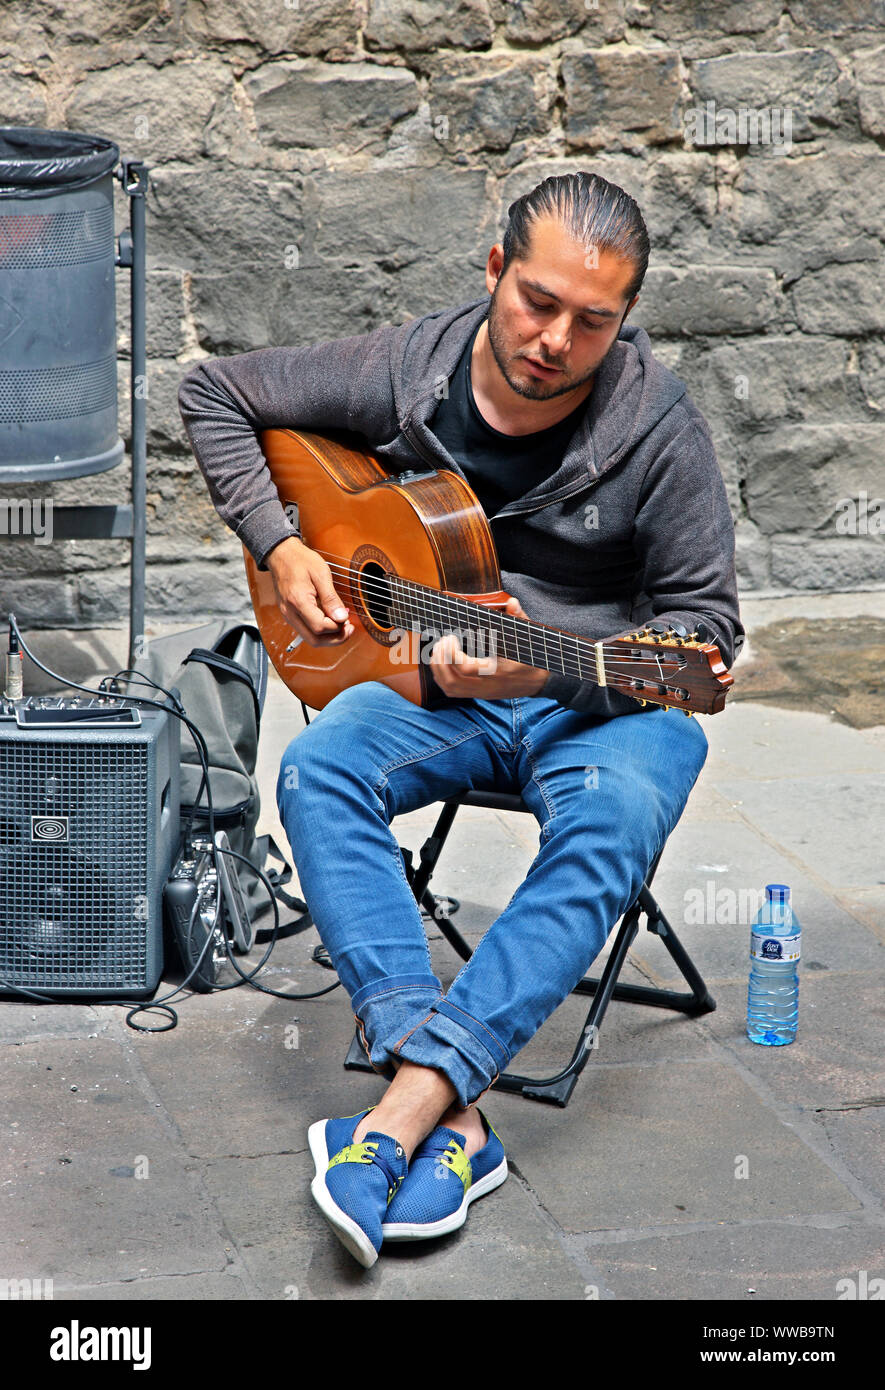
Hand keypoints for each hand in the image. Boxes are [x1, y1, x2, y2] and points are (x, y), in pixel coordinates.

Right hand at [265, 536, 355, 646]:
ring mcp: (288, 615)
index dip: (337, 627)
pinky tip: (330, 620)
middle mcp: (290, 612)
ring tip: (341, 624)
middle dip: (335, 639)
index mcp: (298, 601)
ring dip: (328, 637)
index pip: (320, 627)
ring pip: (309, 638)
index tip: (347, 618)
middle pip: (314, 640)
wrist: (281, 554)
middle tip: (348, 628)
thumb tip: (341, 618)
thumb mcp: (321, 574)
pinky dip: (320, 631)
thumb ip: (331, 598)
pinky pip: (305, 630)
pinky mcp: (289, 615)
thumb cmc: (301, 560)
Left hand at [428, 595, 548, 699]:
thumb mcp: (527, 637)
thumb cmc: (531, 657)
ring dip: (439, 669)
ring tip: (439, 650)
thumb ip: (519, 619)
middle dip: (442, 660)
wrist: (538, 681)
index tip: (451, 637)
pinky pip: (453, 691)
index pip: (466, 668)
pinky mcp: (478, 694)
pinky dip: (442, 677)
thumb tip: (512, 602)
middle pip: (453, 681)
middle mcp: (487, 685)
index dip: (452, 654)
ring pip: (450, 688)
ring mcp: (481, 692)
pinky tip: (442, 661)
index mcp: (498, 671)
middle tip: (442, 641)